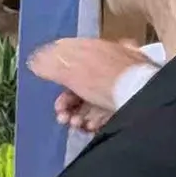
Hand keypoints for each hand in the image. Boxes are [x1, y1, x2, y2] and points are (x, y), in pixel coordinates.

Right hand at [30, 35, 145, 133]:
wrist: (141, 95)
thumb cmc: (104, 79)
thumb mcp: (71, 69)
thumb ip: (50, 64)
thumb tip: (34, 60)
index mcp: (95, 49)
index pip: (70, 55)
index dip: (55, 72)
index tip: (47, 87)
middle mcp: (109, 64)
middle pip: (79, 82)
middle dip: (66, 102)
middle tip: (61, 115)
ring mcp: (120, 84)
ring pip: (91, 99)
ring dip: (77, 114)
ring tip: (75, 124)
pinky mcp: (128, 103)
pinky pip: (105, 112)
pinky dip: (93, 121)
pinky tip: (89, 128)